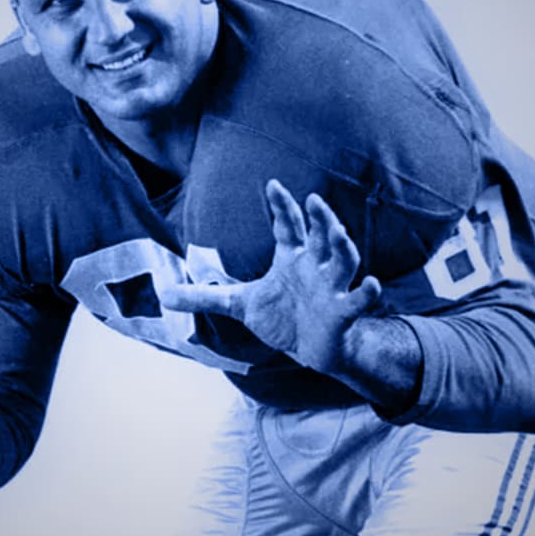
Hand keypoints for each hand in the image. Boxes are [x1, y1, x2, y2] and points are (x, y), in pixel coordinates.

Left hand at [160, 179, 380, 373]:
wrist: (311, 350)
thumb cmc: (282, 318)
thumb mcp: (239, 305)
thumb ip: (204, 296)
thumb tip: (162, 293)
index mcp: (292, 257)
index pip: (288, 225)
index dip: (282, 206)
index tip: (272, 185)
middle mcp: (314, 266)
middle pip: (321, 235)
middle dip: (320, 218)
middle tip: (313, 200)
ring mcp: (331, 287)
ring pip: (344, 260)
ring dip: (342, 246)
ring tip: (336, 231)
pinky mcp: (343, 312)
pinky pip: (358, 299)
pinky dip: (367, 292)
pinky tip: (372, 284)